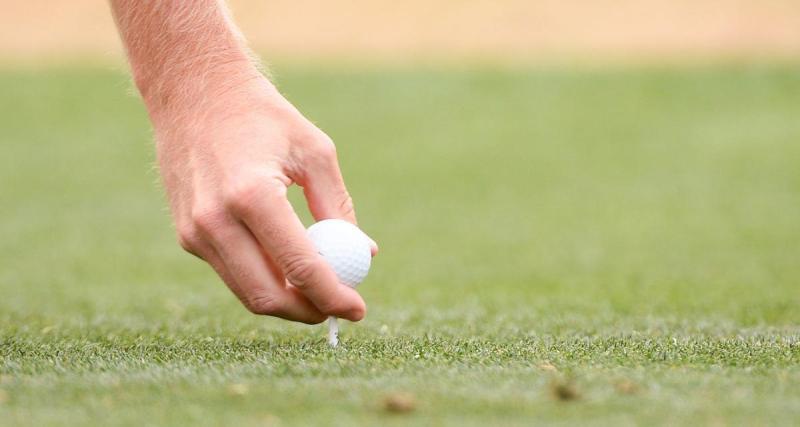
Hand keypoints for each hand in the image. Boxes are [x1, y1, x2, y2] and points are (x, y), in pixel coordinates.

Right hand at [151, 74, 374, 323]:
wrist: (194, 94)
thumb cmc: (263, 118)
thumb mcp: (315, 153)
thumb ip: (338, 208)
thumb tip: (363, 253)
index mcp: (252, 195)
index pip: (300, 267)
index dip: (333, 297)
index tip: (358, 310)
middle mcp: (216, 220)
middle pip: (267, 296)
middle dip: (308, 312)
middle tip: (336, 308)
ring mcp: (195, 232)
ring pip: (246, 292)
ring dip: (287, 301)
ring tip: (318, 288)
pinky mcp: (187, 235)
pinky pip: (232, 272)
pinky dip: (263, 278)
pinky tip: (286, 264)